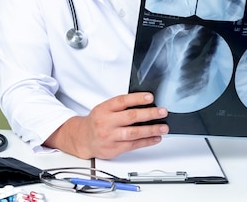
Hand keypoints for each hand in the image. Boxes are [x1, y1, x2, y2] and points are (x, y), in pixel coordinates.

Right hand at [44, 92, 168, 158]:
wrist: (83, 139)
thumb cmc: (97, 121)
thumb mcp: (104, 108)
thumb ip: (121, 106)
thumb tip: (145, 103)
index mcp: (104, 109)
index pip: (122, 101)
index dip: (137, 98)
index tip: (150, 97)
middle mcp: (106, 122)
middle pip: (130, 117)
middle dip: (149, 114)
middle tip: (162, 112)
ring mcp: (110, 137)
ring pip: (133, 133)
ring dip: (151, 130)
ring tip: (163, 127)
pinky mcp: (113, 149)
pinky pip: (133, 145)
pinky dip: (146, 141)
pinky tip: (155, 138)